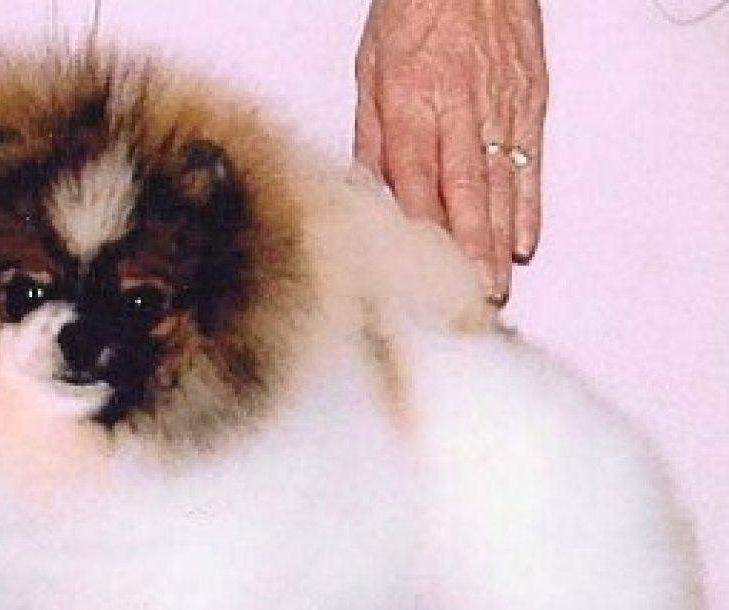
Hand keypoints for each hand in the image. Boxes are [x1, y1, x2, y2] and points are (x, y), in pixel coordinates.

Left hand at [355, 0, 547, 303]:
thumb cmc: (414, 11)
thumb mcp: (369, 70)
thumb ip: (370, 138)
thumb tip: (364, 195)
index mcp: (411, 103)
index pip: (416, 180)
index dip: (423, 231)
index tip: (425, 275)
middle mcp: (458, 108)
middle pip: (464, 193)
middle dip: (469, 251)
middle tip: (472, 297)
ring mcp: (499, 105)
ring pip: (500, 185)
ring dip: (498, 241)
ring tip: (496, 284)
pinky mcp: (529, 99)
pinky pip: (529, 161)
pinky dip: (528, 205)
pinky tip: (524, 241)